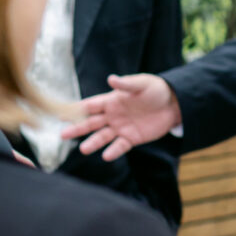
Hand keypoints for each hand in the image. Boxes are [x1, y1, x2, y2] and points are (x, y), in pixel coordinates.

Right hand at [60, 73, 178, 160]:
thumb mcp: (142, 84)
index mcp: (111, 100)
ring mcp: (121, 128)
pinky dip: (114, 151)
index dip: (76, 110)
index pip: (90, 106)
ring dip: (93, 143)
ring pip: (103, 137)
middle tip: (63, 135)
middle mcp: (112, 116)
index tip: (61, 114)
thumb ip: (126, 84)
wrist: (174, 104)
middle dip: (77, 128)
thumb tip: (111, 79)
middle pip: (91, 123)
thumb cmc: (156, 90)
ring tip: (83, 149)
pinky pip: (120, 146)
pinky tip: (107, 156)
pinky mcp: (132, 138)